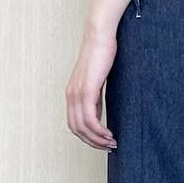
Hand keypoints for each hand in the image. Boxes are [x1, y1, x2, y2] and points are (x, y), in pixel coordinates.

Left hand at [66, 29, 117, 149]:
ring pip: (82, 127)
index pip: (75, 124)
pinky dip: (99, 131)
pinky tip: (109, 133)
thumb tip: (98, 113)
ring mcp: (77, 93)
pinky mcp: (86, 90)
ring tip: (112, 142)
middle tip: (109, 146)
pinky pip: (89, 118)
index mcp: (72, 93)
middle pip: (76, 129)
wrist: (99, 36)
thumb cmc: (102, 53)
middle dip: (93, 142)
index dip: (88, 137)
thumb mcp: (97, 80)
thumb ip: (95, 97)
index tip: (103, 142)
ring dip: (97, 139)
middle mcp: (71, 95)